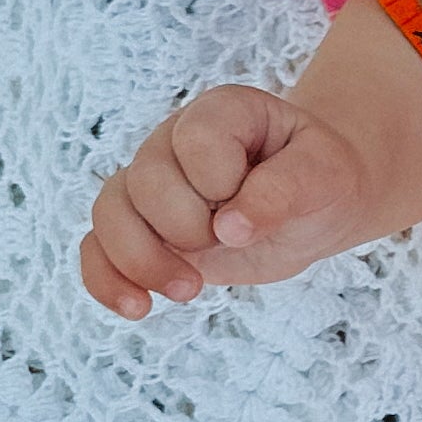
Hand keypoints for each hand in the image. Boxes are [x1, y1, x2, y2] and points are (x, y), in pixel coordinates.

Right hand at [81, 84, 373, 318]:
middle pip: (145, 181)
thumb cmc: (321, 177)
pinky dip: (107, 281)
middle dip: (189, 226)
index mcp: (222, 113)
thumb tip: (230, 229)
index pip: (196, 139)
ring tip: (190, 288)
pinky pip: (97, 249)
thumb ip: (283, 191)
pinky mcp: (144, 230)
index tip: (258, 203)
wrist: (315, 202)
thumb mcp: (324, 175)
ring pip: (109, 214)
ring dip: (143, 260)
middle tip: (235, 239)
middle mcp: (175, 142)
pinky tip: (137, 308)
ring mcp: (152, 186)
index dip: (222, 182)